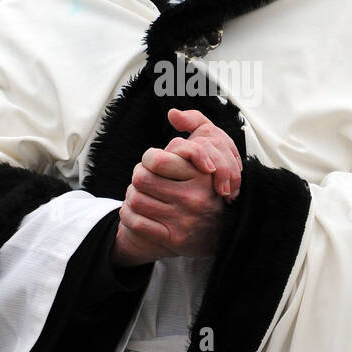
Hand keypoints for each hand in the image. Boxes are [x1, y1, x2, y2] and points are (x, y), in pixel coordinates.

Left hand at [112, 111, 242, 265]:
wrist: (223, 233)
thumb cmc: (210, 187)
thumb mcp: (214, 150)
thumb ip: (196, 124)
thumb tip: (173, 113)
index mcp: (201, 176)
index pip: (156, 159)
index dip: (148, 159)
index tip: (152, 163)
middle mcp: (194, 198)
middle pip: (141, 179)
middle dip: (137, 177)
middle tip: (141, 179)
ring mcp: (184, 220)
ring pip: (135, 200)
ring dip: (131, 197)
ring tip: (137, 195)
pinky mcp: (174, 239)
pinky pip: (136, 222)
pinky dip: (128, 216)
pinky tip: (133, 212)